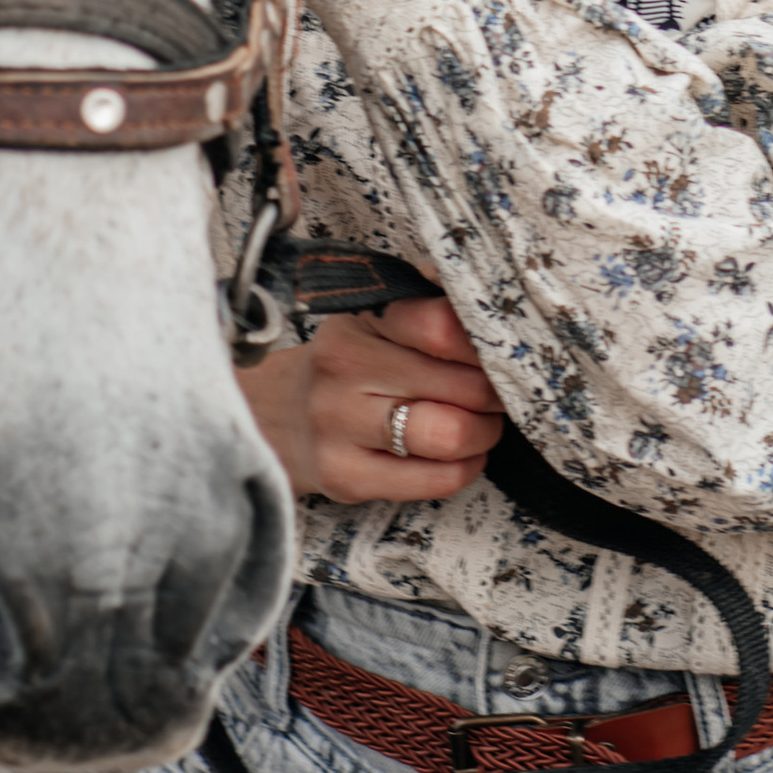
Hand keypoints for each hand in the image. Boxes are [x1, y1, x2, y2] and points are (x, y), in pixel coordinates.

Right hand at [238, 294, 504, 502]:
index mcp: (359, 322)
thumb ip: (428, 303)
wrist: (277, 417)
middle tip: (494, 393)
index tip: (495, 351)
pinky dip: (466, 467)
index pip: (441, 324)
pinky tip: (456, 456)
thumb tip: (482, 292)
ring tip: (479, 425)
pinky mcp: (346, 477)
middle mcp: (342, 369)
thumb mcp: (377, 322)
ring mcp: (338, 426)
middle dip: (495, 393)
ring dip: (484, 433)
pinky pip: (438, 480)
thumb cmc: (350, 366)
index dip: (485, 342)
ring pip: (452, 435)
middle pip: (462, 385)